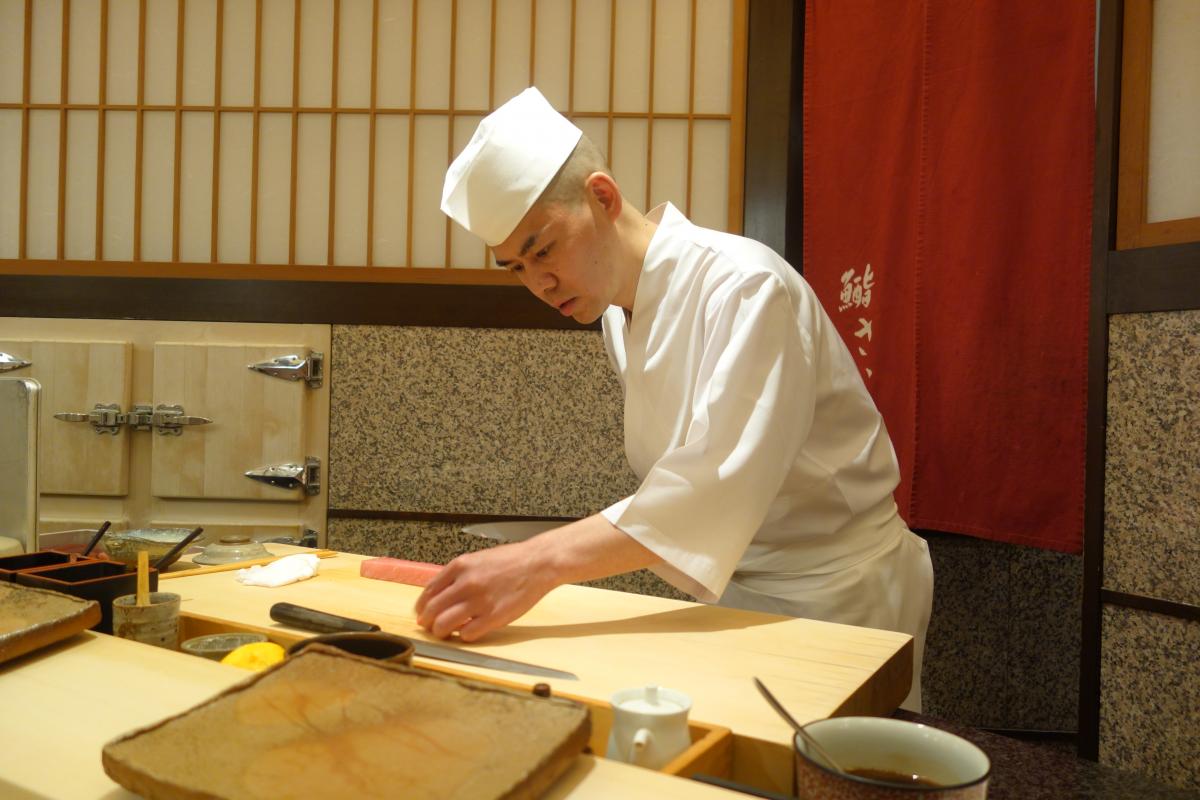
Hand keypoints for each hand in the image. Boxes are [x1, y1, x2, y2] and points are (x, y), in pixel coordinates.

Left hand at [414, 541, 556, 641]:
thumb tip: (440, 594)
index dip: (421, 606)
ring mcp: (479, 601)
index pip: (428, 591)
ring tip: (445, 633)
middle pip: (431, 610)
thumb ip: (457, 575)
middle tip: (428, 627)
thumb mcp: (477, 559)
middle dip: (426, 622)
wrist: (538, 563)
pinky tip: (469, 631)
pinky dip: (464, 635)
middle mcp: (466, 583)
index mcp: (460, 566)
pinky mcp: (494, 617)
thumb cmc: (511, 561)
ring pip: (444, 624)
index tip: (422, 613)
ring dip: (440, 632)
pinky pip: (467, 634)